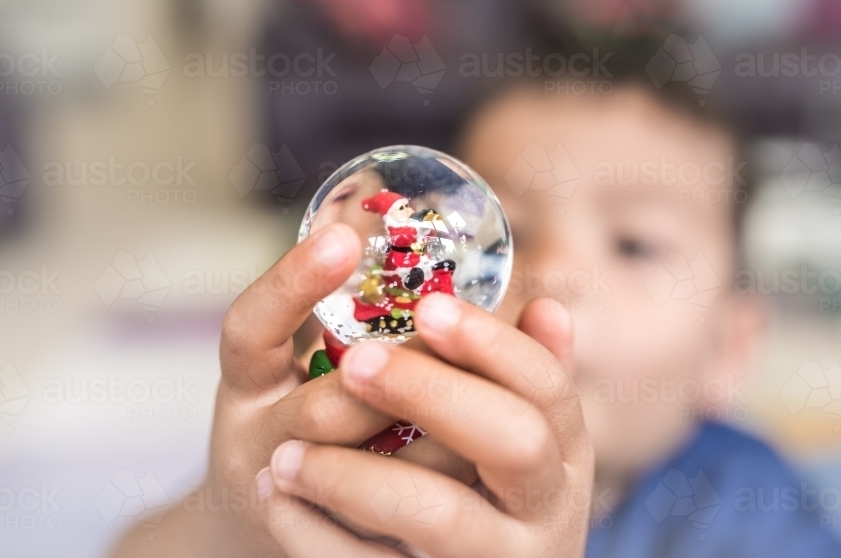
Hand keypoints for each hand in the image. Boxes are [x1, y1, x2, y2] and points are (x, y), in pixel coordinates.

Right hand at [111, 223, 469, 557]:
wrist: (263, 534)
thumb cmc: (316, 431)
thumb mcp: (323, 373)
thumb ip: (388, 330)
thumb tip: (526, 297)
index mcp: (249, 386)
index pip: (249, 330)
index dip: (290, 283)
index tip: (341, 237)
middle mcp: (256, 442)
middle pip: (325, 408)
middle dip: (412, 378)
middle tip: (470, 350)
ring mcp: (286, 502)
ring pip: (365, 474)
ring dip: (440, 445)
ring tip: (499, 423)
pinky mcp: (317, 546)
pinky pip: (375, 534)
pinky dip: (431, 502)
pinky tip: (481, 485)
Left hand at [260, 293, 594, 557]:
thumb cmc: (477, 497)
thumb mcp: (512, 441)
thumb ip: (517, 379)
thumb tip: (546, 306)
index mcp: (563, 453)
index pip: (547, 387)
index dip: (493, 344)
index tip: (428, 306)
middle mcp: (546, 511)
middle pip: (515, 442)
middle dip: (435, 394)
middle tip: (356, 361)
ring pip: (440, 515)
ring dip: (355, 476)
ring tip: (286, 450)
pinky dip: (316, 536)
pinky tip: (276, 497)